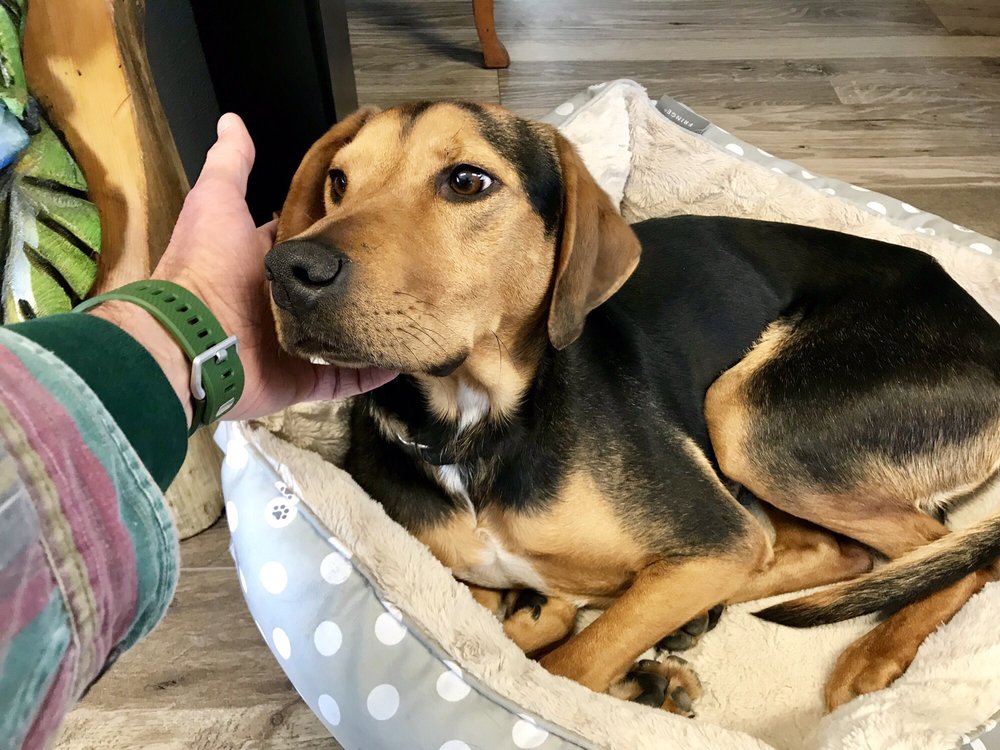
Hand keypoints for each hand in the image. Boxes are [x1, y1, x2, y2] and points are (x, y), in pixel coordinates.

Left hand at [94, 114, 395, 425]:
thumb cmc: (204, 268)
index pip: (312, 247)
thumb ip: (230, 166)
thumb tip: (233, 120)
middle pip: (334, 292)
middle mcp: (285, 306)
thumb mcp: (218, 203)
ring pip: (347, 335)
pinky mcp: (306, 379)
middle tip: (414, 266)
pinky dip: (375, 371)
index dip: (340, 233)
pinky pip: (348, 377)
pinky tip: (407, 357)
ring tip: (421, 313)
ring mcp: (298, 346)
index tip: (378, 218)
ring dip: (377, 326)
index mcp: (268, 266)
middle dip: (367, 282)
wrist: (190, 340)